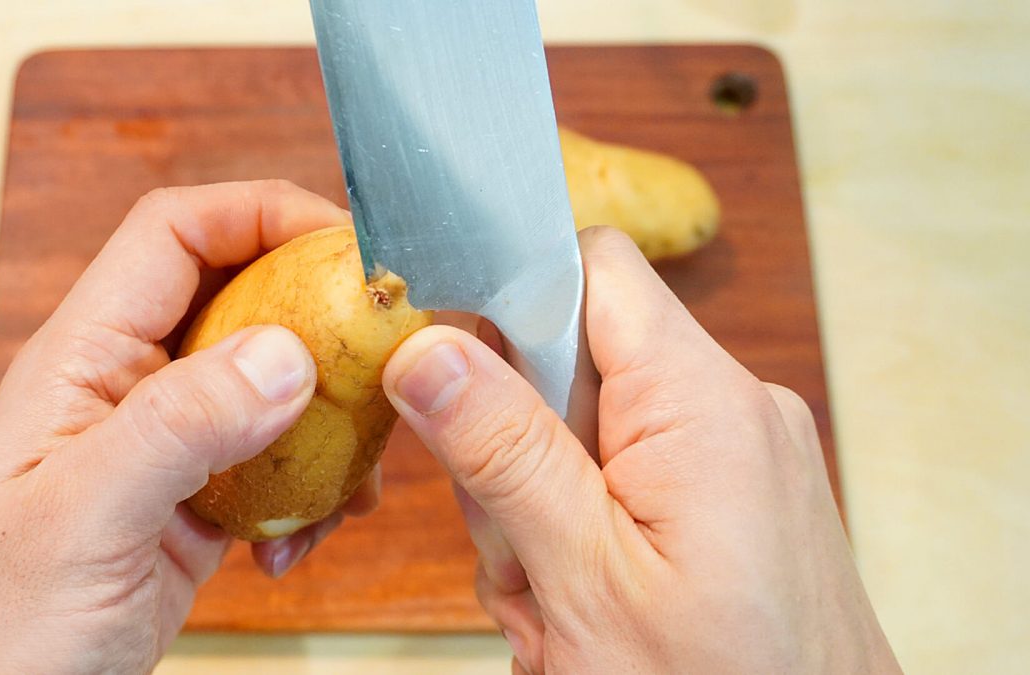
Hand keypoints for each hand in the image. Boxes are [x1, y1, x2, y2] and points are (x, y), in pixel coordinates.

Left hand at [0, 181, 376, 673]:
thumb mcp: (83, 515)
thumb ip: (178, 428)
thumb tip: (287, 358)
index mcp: (86, 355)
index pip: (175, 234)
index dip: (261, 214)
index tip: (345, 242)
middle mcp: (134, 381)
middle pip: (244, 295)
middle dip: (321, 314)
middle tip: (385, 352)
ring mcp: (172, 438)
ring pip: (276, 378)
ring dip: (331, 418)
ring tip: (353, 472)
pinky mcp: (203, 492)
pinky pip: (282, 458)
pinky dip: (315, 490)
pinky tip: (300, 540)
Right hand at [383, 226, 900, 673]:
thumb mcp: (590, 582)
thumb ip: (507, 456)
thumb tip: (425, 351)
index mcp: (703, 401)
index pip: (590, 266)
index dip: (508, 298)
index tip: (450, 375)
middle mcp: (728, 408)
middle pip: (571, 361)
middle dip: (516, 452)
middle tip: (521, 553)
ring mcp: (731, 456)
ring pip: (581, 432)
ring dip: (540, 515)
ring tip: (557, 607)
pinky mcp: (725, 497)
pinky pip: (620, 479)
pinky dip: (581, 538)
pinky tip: (584, 612)